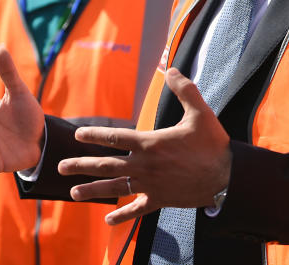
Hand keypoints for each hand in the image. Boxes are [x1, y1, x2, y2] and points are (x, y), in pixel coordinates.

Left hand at [60, 68, 230, 224]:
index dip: (94, 135)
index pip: (115, 137)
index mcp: (150, 143)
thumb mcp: (200, 112)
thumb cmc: (213, 144)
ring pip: (115, 188)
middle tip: (61, 166)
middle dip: (81, 164)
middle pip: (106, 165)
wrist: (227, 177)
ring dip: (92, 190)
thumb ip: (184, 89)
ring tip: (72, 193)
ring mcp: (150, 185)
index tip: (77, 134)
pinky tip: (108, 219)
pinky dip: (122, 215)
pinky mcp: (159, 200)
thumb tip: (171, 69)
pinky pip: (136, 210)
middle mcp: (145, 166)